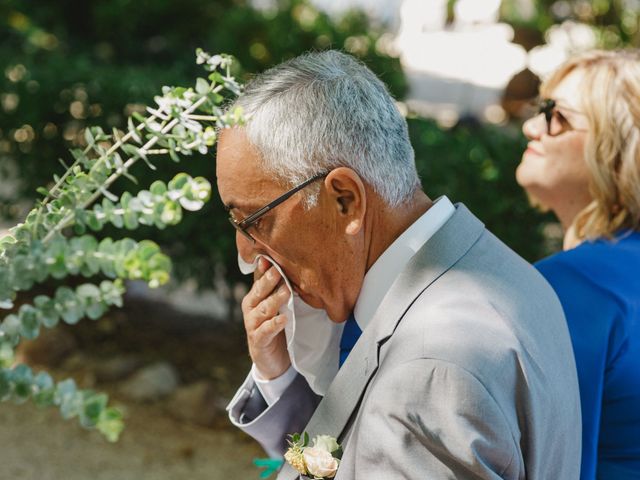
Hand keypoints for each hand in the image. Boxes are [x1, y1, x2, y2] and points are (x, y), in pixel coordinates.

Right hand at [241, 257, 291, 379]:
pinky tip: (283, 319)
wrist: (270, 357)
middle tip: (279, 270)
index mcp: (255, 295)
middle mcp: (250, 307)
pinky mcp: (258, 340)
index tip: (270, 257)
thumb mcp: (275, 304)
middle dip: (269, 280)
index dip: (264, 268)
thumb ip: (278, 286)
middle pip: (259, 291)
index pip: (259, 278)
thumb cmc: (274, 324)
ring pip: (263, 309)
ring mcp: (252, 324)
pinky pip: (266, 330)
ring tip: (287, 292)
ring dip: (275, 300)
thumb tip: (287, 264)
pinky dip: (274, 324)